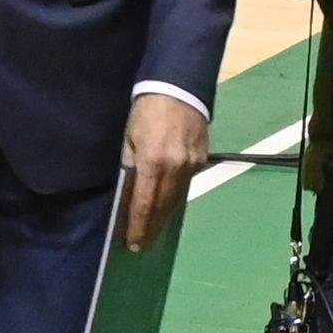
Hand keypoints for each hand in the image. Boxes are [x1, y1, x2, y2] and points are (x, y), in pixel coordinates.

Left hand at [114, 88, 209, 254]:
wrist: (178, 88)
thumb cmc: (146, 111)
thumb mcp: (130, 138)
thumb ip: (131, 164)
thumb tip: (132, 189)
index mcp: (153, 162)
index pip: (145, 203)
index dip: (139, 225)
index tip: (133, 243)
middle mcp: (175, 167)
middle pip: (163, 206)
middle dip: (152, 227)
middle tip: (143, 244)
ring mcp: (192, 164)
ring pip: (177, 197)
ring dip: (165, 215)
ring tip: (154, 229)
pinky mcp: (202, 158)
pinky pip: (187, 182)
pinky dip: (176, 194)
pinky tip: (168, 202)